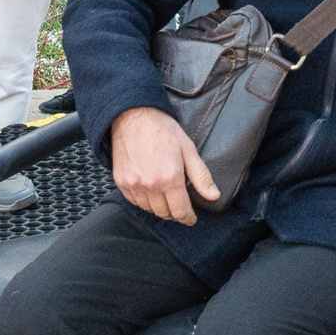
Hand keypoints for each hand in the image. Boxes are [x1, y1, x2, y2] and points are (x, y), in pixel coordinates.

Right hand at [110, 107, 219, 224]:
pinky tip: (150, 192)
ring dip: (159, 208)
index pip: (180, 211)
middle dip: (175, 214)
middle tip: (180, 207)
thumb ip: (201, 176)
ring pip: (149, 209)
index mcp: (170, 178)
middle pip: (164, 213)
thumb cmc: (162, 130)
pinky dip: (144, 201)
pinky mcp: (122, 181)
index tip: (191, 218)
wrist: (133, 116)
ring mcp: (134, 184)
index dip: (188, 218)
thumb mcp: (188, 149)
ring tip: (166, 198)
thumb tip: (214, 196)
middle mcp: (150, 185)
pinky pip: (135, 201)